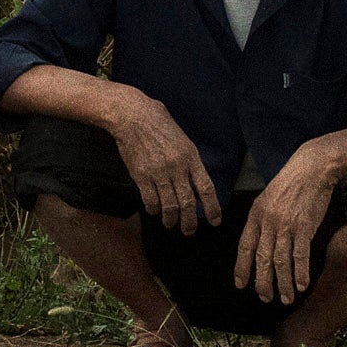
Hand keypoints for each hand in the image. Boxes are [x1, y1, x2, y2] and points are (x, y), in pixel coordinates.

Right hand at [109, 91, 222, 233]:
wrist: (132, 115)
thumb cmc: (157, 122)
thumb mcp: (182, 139)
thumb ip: (189, 160)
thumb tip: (194, 181)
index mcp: (191, 157)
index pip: (206, 188)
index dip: (212, 208)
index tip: (215, 221)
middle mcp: (177, 167)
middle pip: (188, 203)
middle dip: (190, 222)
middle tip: (189, 231)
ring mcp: (159, 172)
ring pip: (169, 206)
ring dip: (171, 219)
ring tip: (170, 224)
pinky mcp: (141, 175)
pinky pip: (150, 200)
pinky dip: (153, 209)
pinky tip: (154, 210)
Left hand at [233, 145, 337, 305]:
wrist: (311, 168)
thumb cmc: (290, 184)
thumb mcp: (267, 199)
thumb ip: (263, 220)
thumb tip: (260, 241)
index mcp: (255, 215)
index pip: (244, 247)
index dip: (242, 267)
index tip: (241, 284)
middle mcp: (267, 222)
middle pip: (262, 258)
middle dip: (262, 281)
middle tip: (265, 298)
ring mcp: (285, 225)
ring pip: (280, 260)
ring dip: (282, 283)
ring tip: (285, 298)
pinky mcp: (304, 226)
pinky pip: (300, 254)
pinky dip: (300, 272)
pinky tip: (301, 285)